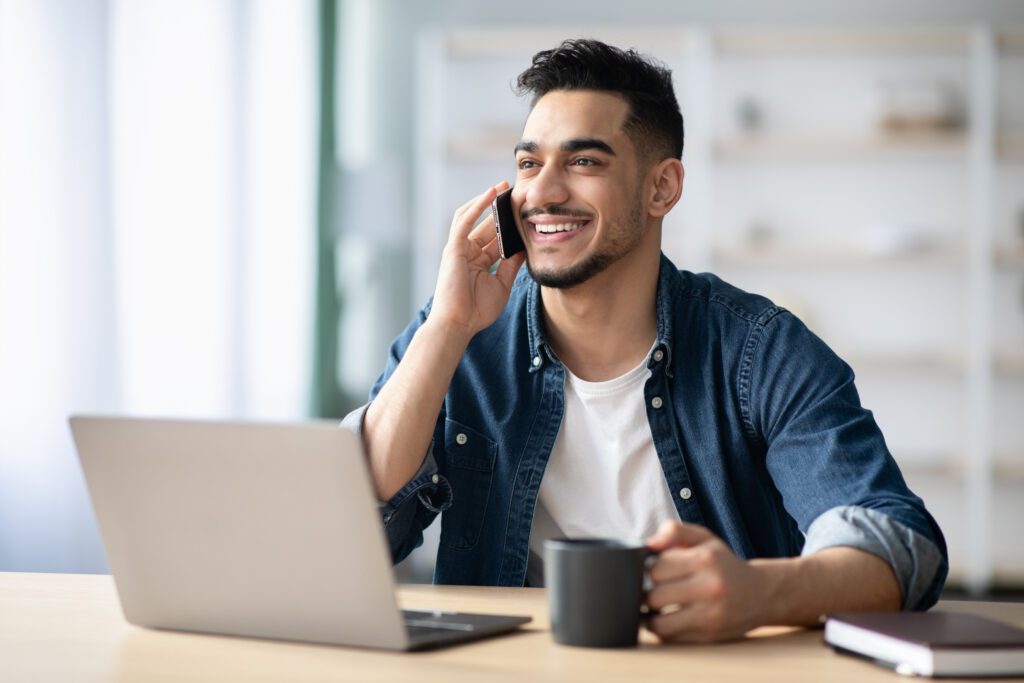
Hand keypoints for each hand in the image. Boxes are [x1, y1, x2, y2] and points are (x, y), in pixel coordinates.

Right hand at [428, 182, 525, 338]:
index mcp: (479, 261)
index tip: (525, 212)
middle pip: (486, 224)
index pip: (496, 237)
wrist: (458, 324)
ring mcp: (459, 249)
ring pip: (472, 216)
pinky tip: (490, 194)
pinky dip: (477, 205)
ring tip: (503, 187)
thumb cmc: (477, 311)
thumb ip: (511, 265)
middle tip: (518, 192)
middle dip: (501, 208)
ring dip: (486, 200)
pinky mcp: (453, 248)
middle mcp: (468, 252)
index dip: (509, 224)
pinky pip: (464, 220)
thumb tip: (525, 248)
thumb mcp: (502, 285)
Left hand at [644, 520, 767, 642]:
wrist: (761, 594)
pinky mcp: (709, 636)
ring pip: (659, 622)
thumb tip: (649, 544)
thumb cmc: (724, 564)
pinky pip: (671, 638)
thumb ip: (675, 531)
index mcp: (705, 559)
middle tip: (652, 589)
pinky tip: (666, 619)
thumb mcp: (704, 539)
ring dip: (650, 616)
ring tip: (654, 607)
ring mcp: (710, 615)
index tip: (654, 571)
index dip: (649, 569)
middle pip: (654, 596)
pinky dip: (662, 630)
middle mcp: (709, 587)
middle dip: (648, 593)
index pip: (657, 568)